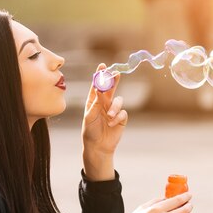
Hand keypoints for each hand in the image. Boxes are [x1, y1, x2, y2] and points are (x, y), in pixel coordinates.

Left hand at [82, 63, 127, 179]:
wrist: (98, 146)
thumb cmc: (90, 131)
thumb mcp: (90, 116)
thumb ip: (96, 103)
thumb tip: (100, 89)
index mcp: (93, 101)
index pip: (97, 85)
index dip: (100, 75)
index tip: (102, 65)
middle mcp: (104, 103)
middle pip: (111, 88)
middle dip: (113, 80)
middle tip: (116, 73)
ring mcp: (113, 110)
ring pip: (119, 101)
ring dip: (114, 108)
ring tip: (109, 116)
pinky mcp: (121, 118)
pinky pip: (123, 113)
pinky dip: (118, 118)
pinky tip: (112, 124)